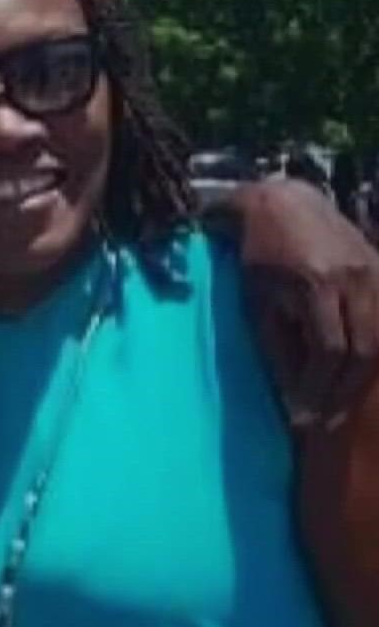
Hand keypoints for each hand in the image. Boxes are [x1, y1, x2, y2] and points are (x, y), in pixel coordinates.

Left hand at [229, 178, 378, 432]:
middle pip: (362, 349)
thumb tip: (296, 395)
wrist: (283, 203)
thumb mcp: (259, 300)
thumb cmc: (258, 256)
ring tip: (338, 406)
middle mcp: (352, 277)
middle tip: (323, 423)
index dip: (318, 388)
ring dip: (360, 379)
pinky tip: (356, 375)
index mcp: (315, 283)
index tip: (301, 418)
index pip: (330, 349)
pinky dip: (373, 352)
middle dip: (343, 392)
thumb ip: (281, 346)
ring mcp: (374, 271)